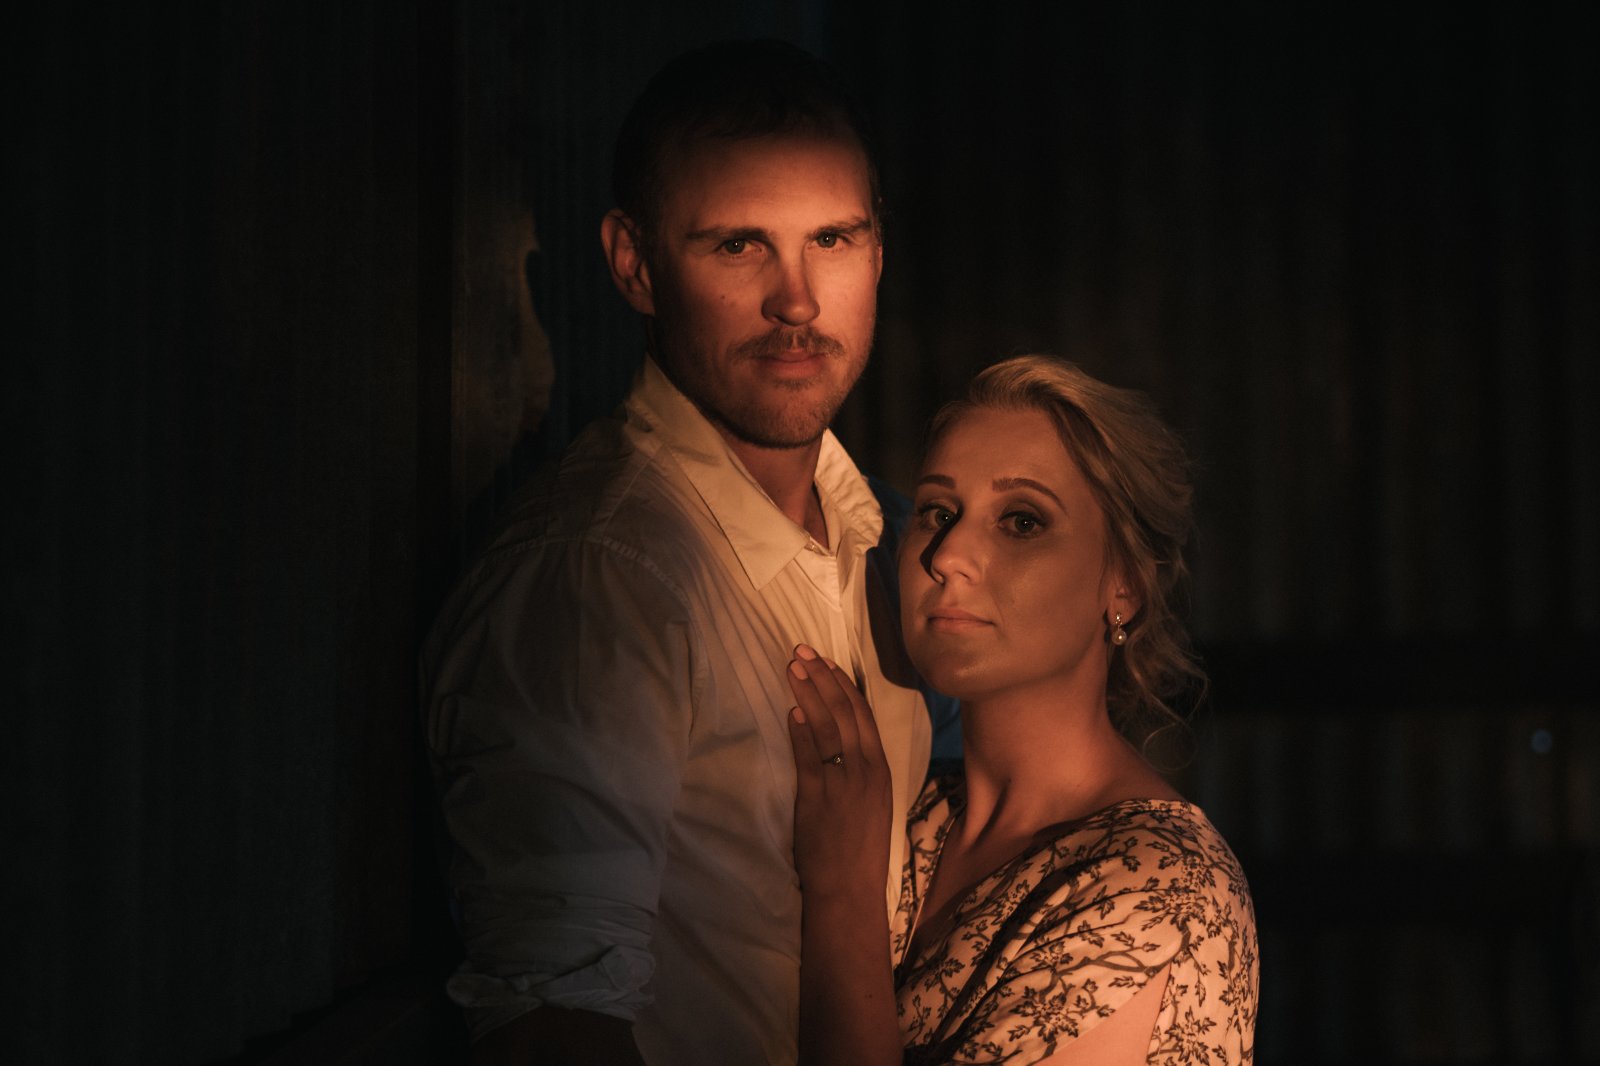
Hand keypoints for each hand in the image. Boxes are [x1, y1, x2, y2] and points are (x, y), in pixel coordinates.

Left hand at [786, 644, 891, 900]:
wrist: (850, 890)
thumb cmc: (858, 851)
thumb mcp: (870, 803)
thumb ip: (857, 771)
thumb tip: (834, 736)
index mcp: (881, 770)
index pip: (863, 715)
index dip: (843, 685)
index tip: (826, 662)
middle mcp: (866, 770)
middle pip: (844, 712)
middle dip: (821, 678)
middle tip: (801, 652)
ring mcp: (843, 782)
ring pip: (827, 726)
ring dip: (808, 694)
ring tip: (792, 669)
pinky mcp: (819, 797)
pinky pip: (810, 755)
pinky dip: (800, 730)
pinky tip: (791, 710)